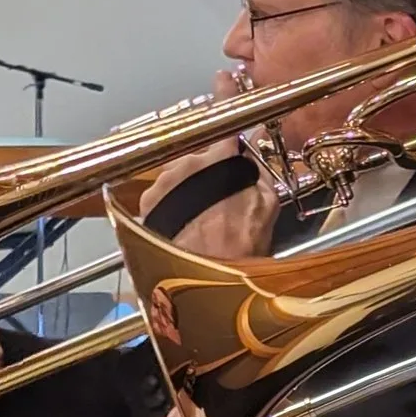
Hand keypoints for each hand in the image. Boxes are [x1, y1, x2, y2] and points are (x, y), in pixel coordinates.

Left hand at [138, 135, 280, 258]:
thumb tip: (255, 156)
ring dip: (187, 189)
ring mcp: (165, 180)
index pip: (228, 139)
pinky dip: (169, 205)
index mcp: (222, 159)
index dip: (233, 151)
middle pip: (200, 158)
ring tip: (199, 218)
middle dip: (209, 174)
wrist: (204, 277)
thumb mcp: (267, 206)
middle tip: (219, 201)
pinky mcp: (148, 201)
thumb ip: (260, 172)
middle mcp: (189, 162)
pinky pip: (161, 194)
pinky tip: (182, 225)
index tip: (236, 158)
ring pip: (178, 175)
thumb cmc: (239, 248)